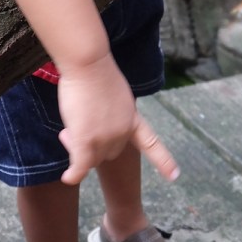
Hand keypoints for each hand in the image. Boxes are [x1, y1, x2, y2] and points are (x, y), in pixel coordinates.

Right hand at [57, 53, 178, 184]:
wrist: (89, 63)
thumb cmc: (97, 73)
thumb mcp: (114, 96)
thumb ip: (110, 116)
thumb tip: (90, 134)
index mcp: (133, 119)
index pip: (152, 143)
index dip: (163, 161)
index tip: (175, 175)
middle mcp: (123, 132)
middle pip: (108, 153)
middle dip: (93, 146)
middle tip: (75, 128)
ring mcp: (105, 138)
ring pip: (91, 158)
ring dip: (77, 148)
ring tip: (66, 130)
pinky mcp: (86, 140)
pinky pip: (80, 166)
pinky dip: (74, 174)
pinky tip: (67, 178)